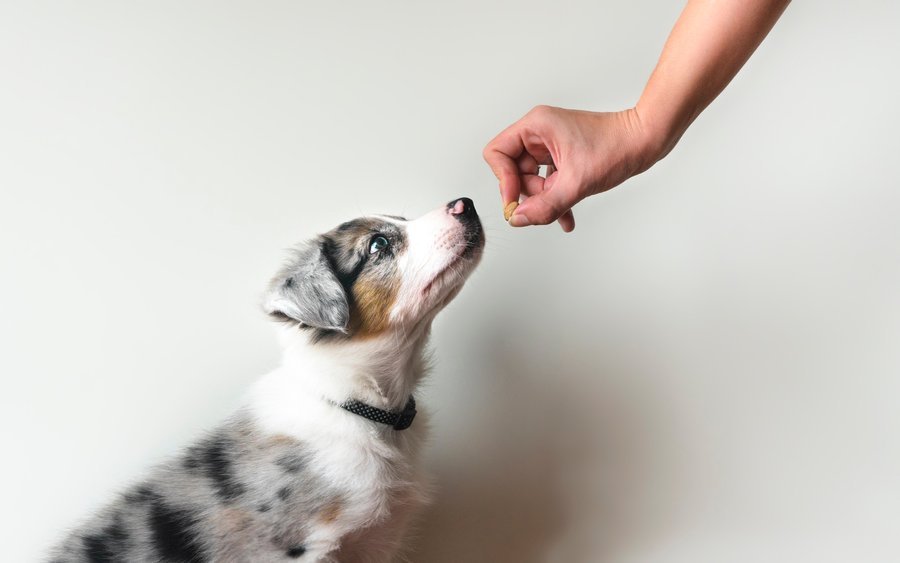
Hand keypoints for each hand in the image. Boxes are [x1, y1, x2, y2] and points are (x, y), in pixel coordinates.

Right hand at [483, 105, 665, 231]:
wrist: (646, 141)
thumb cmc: (617, 148)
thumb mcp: (577, 183)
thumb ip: (545, 205)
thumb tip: (518, 219)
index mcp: (536, 126)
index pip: (497, 153)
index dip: (503, 180)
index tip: (516, 202)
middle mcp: (539, 133)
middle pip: (513, 171)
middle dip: (530, 194)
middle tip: (549, 205)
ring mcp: (550, 145)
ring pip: (531, 180)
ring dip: (545, 200)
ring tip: (565, 210)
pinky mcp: (562, 156)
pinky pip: (548, 182)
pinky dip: (555, 198)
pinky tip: (567, 218)